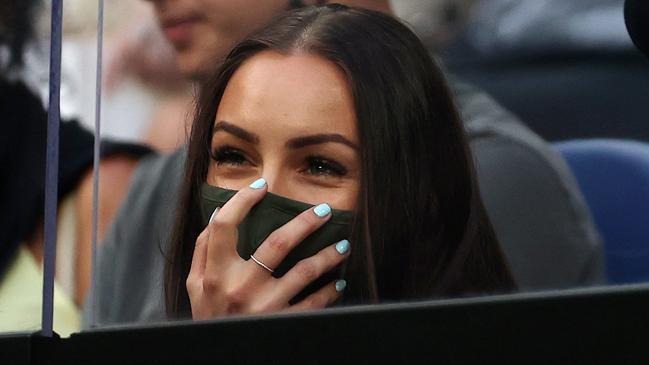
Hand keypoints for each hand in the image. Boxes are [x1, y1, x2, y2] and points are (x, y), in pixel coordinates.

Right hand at [186, 178, 349, 318]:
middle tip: (324, 210)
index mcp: (215, 274)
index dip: (243, 200)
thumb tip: (219, 213)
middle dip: (306, 222)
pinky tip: (337, 282)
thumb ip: (204, 250)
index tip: (262, 186)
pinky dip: (330, 291)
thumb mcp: (196, 286)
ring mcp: (264, 307)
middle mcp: (240, 288)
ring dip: (328, 255)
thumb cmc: (211, 317)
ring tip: (343, 245)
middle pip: (278, 243)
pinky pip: (313, 304)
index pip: (225, 226)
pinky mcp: (282, 324)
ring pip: (305, 271)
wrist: (218, 357)